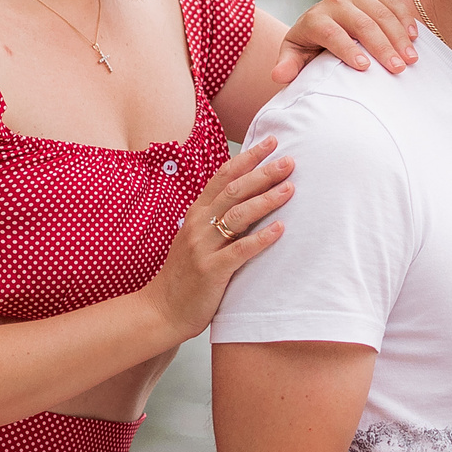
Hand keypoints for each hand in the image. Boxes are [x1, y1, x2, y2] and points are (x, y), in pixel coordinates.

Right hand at [145, 139, 291, 337]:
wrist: (161, 310)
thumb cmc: (185, 275)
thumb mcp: (196, 239)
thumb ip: (216, 219)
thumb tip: (247, 199)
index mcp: (196, 213)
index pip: (224, 176)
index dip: (248, 157)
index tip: (271, 142)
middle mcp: (198, 225)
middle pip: (234, 190)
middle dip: (263, 173)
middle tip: (289, 161)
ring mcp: (203, 247)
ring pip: (238, 215)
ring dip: (266, 199)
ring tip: (290, 188)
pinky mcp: (212, 270)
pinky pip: (240, 250)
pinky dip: (262, 237)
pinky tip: (281, 228)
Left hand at [272, 0, 418, 82]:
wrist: (324, 22)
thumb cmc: (311, 47)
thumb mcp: (296, 57)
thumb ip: (289, 65)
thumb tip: (279, 76)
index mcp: (314, 18)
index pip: (331, 33)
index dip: (347, 49)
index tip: (365, 68)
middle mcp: (334, 0)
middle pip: (362, 24)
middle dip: (382, 47)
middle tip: (398, 69)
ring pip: (380, 13)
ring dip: (398, 36)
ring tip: (411, 58)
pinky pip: (392, 1)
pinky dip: (405, 18)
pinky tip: (414, 37)